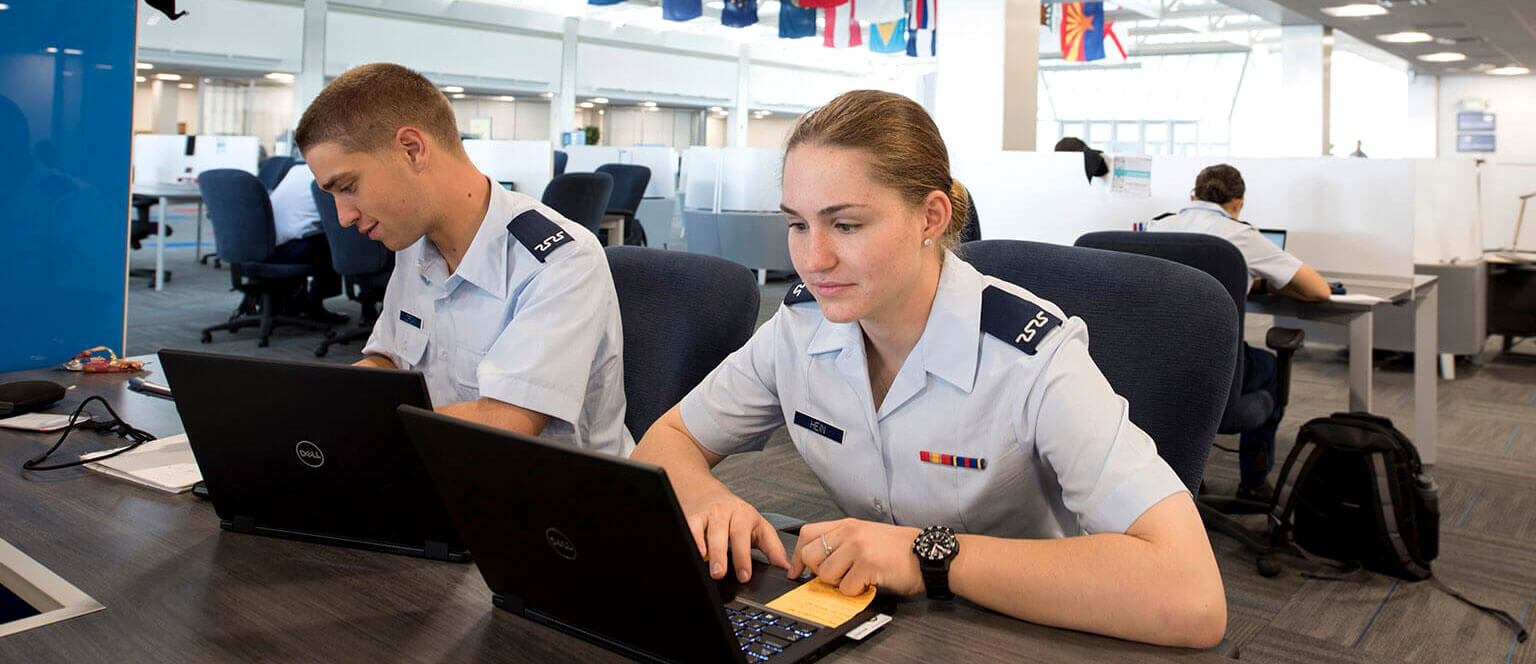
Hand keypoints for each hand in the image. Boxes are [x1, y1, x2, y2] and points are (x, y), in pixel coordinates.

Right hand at [682, 487, 789, 582]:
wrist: (710, 494)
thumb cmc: (737, 515)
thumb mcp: (759, 527)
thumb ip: (773, 548)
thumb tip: (785, 567)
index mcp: (744, 515)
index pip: (743, 535)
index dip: (743, 556)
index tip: (744, 575)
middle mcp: (724, 512)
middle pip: (721, 532)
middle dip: (720, 554)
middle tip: (719, 573)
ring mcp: (706, 514)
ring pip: (702, 529)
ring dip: (701, 546)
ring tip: (702, 564)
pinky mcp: (691, 516)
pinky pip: (688, 526)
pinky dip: (689, 538)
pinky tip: (691, 550)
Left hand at [788, 519, 923, 596]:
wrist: (927, 553)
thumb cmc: (900, 548)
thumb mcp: (866, 535)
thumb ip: (841, 544)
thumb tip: (815, 565)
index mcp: (847, 524)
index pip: (806, 534)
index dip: (797, 556)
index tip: (797, 571)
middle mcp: (850, 532)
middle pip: (810, 555)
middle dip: (819, 572)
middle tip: (837, 576)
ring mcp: (858, 548)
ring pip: (826, 574)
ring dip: (839, 584)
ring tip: (858, 579)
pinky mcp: (868, 565)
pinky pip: (846, 588)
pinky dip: (856, 592)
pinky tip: (869, 584)